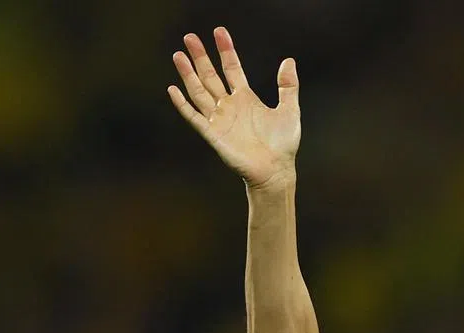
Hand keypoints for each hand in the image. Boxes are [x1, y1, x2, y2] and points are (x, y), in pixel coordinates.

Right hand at [167, 27, 299, 188]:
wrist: (276, 171)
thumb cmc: (283, 144)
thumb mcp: (290, 110)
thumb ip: (288, 86)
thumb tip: (289, 60)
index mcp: (246, 98)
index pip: (232, 68)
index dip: (226, 50)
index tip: (219, 32)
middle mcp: (229, 106)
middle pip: (210, 76)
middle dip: (200, 57)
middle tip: (190, 37)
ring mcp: (219, 119)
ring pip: (199, 92)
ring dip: (188, 74)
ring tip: (178, 55)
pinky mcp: (213, 134)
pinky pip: (194, 117)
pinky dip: (183, 105)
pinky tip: (173, 89)